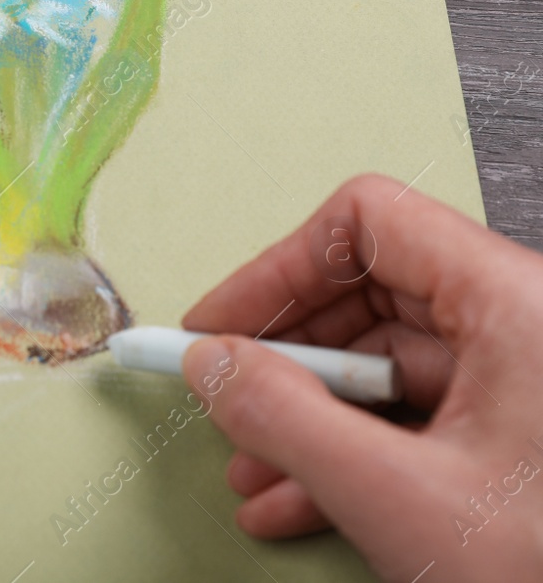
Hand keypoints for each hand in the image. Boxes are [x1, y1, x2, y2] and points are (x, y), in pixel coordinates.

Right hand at [181, 174, 542, 581]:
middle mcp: (524, 325)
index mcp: (516, 304)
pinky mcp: (521, 435)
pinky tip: (299, 501)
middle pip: (370, 296)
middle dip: (287, 362)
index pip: (369, 223)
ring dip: (308, 419)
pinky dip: (352, 452)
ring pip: (387, 367)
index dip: (278, 271)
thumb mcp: (401, 498)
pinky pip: (417, 416)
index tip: (220, 325)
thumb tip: (213, 364)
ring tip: (255, 473)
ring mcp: (524, 382)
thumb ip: (287, 421)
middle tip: (229, 402)